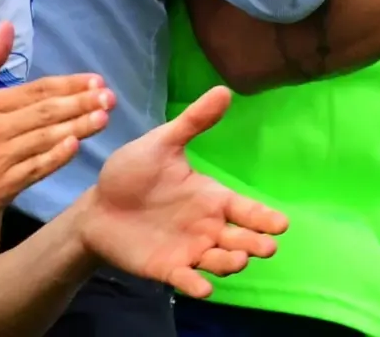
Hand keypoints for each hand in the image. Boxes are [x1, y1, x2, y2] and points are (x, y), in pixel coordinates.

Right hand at [0, 25, 113, 227]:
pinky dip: (55, 157)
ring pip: (44, 139)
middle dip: (80, 103)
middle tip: (109, 97)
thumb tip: (6, 25)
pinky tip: (76, 146)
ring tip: (104, 116)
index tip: (96, 80)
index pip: (36, 91)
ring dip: (76, 127)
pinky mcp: (5, 186)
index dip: (68, 85)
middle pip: (45, 113)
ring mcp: (2, 159)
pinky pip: (34, 169)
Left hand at [75, 88, 287, 298]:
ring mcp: (188, 249)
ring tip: (238, 260)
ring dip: (230, 263)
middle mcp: (206, 226)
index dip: (264, 217)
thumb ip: (193, 122)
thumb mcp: (161, 143)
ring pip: (219, 260)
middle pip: (240, 239)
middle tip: (266, 247)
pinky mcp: (165, 268)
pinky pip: (185, 279)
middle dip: (255, 244)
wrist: (96, 207)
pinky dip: (195, 285)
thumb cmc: (131, 174)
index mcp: (210, 197)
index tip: (282, 224)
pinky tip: (202, 288)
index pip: (245, 209)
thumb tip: (224, 90)